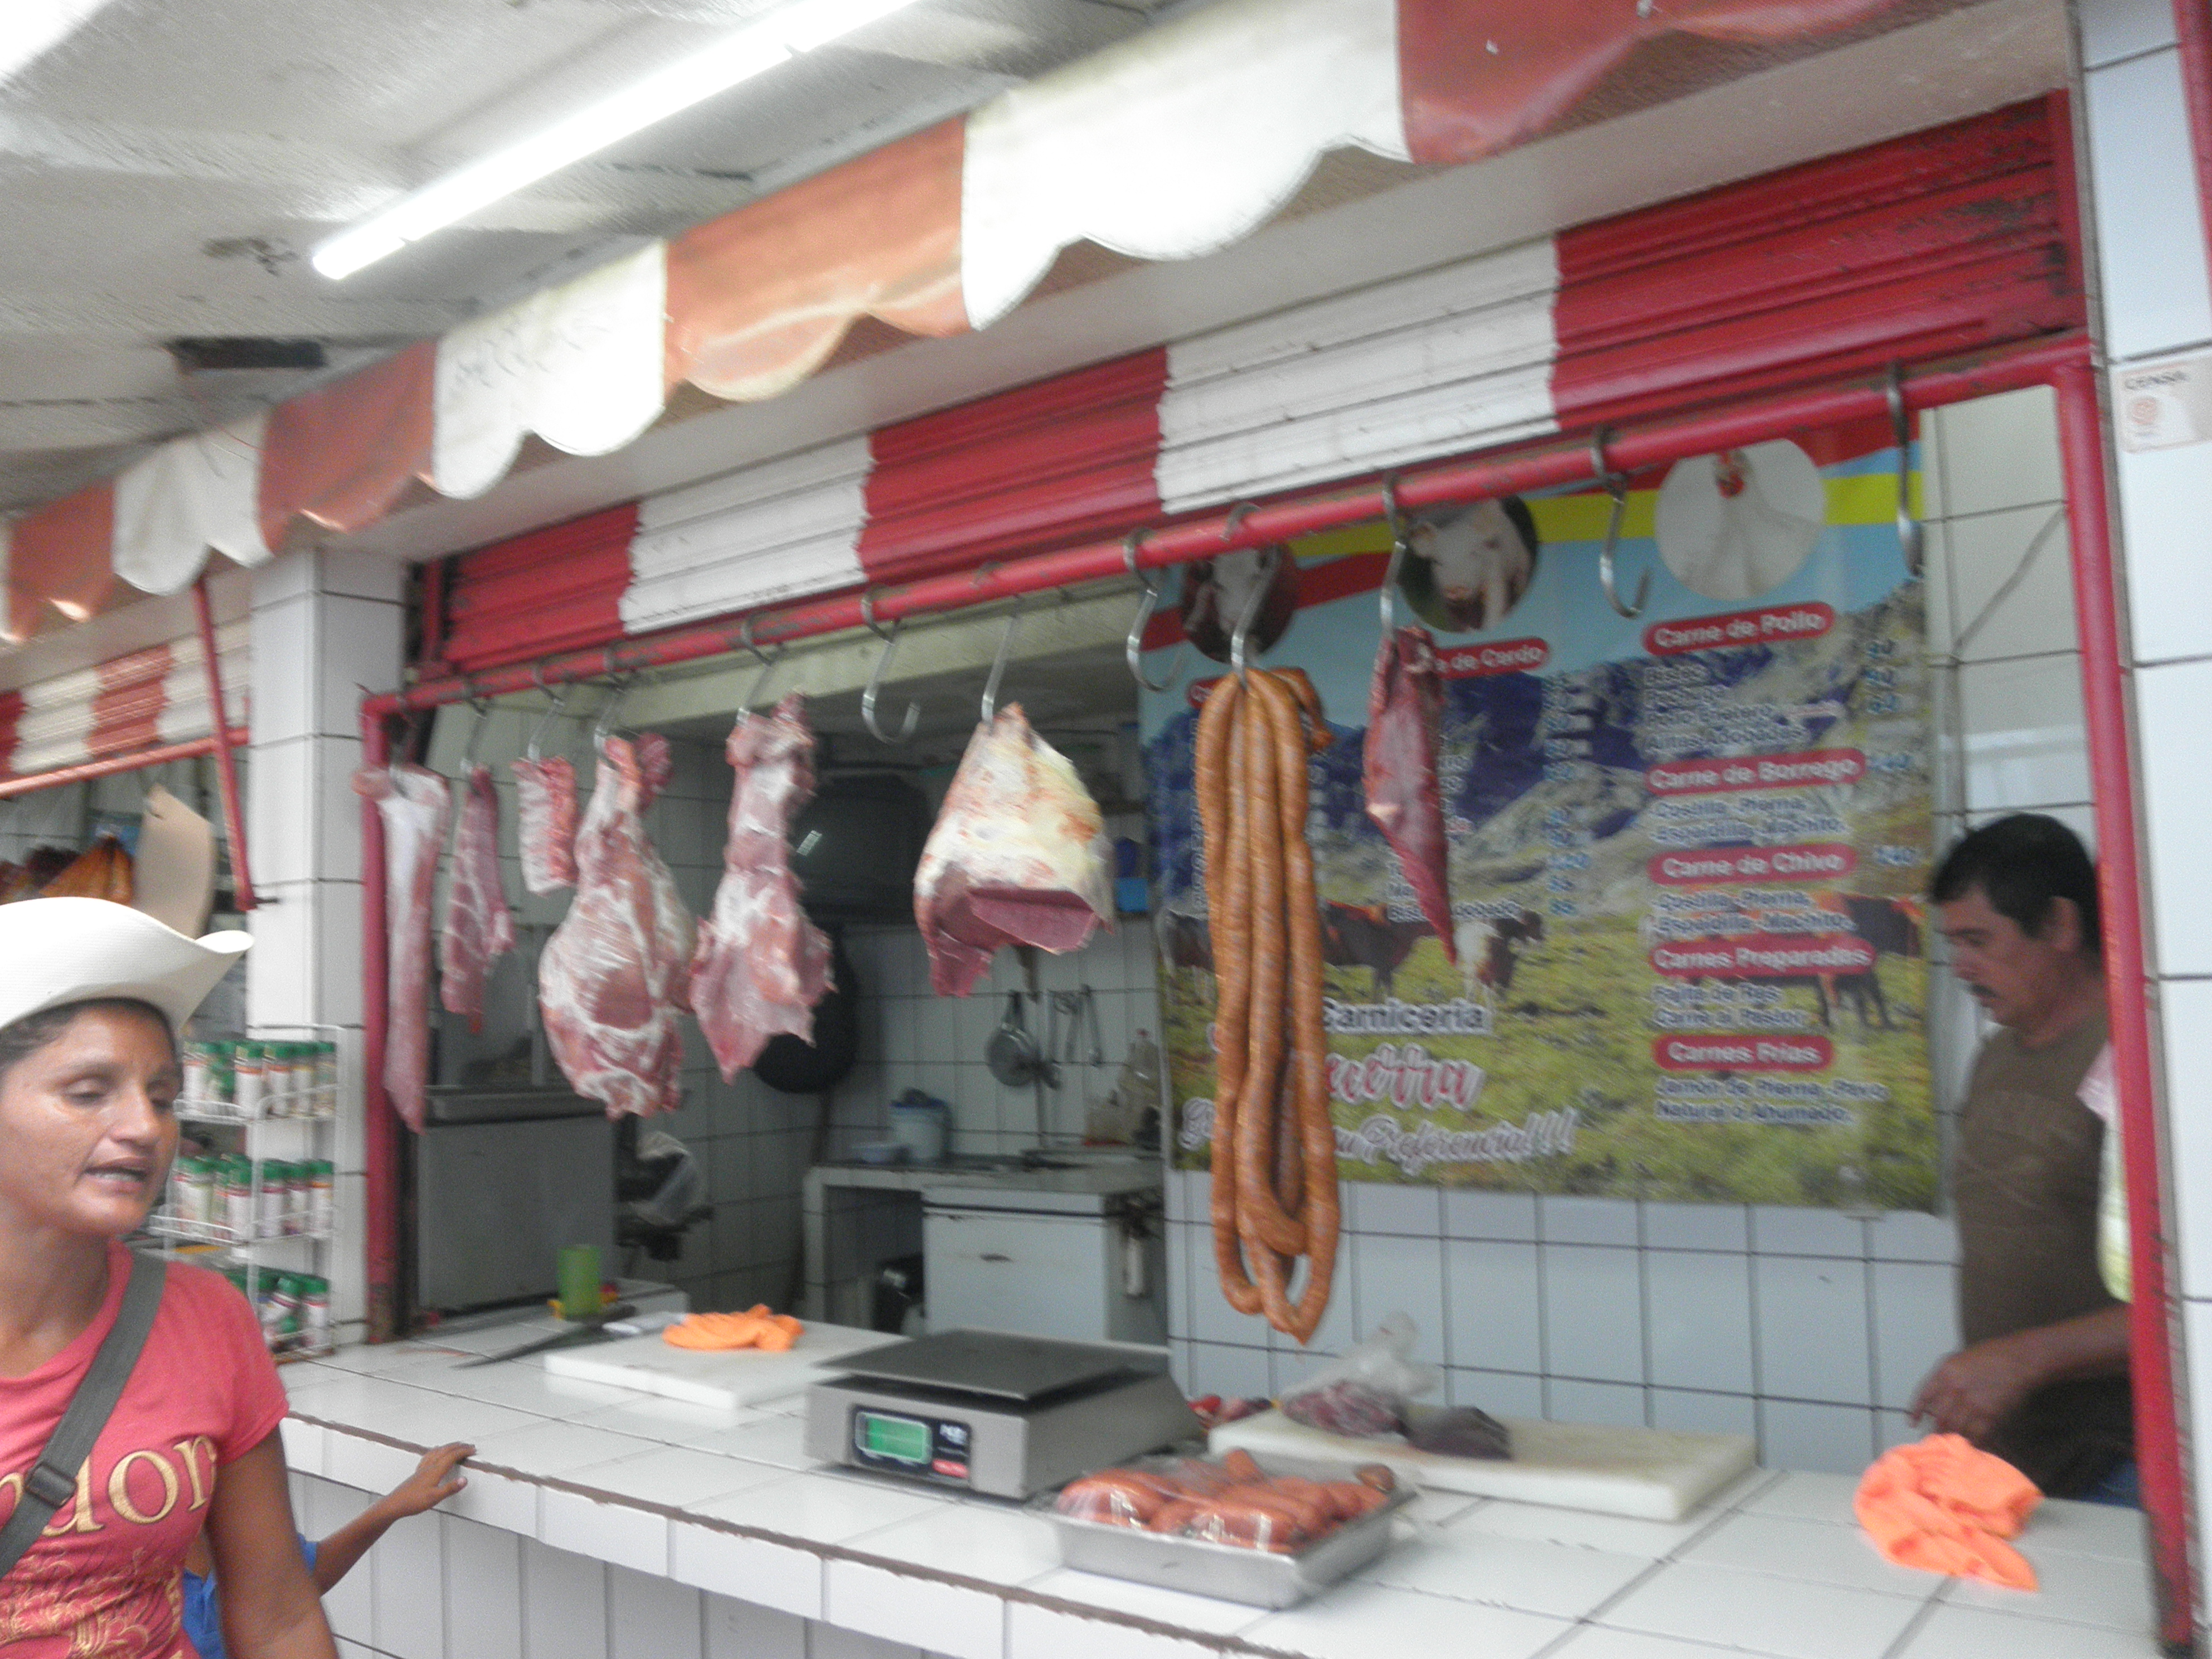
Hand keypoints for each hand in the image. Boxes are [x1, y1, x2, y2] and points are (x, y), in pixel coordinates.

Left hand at [379, 1443, 472, 1517]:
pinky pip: (429, 1456)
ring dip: (448, 1446)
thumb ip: (450, 1488)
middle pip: (445, 1450)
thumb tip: (464, 1480)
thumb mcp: (435, 1498)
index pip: (452, 1456)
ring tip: (455, 1445)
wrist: (395, 1504)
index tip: (472, 1450)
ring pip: (437, 1451)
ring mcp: (422, 1468)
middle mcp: (429, 1466)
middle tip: (468, 1446)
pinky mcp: (418, 1472)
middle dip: (458, 1446)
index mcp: (435, 1471)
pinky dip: (436, 1451)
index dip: (463, 1452)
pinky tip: (434, 1452)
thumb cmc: (413, 1501)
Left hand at [1909, 1336, 2044, 1443]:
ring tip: (1951, 1443)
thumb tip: (1937, 1397)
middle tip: (1935, 1437)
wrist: (2019, 1361)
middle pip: (1938, 1416)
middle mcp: (1955, 1389)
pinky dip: (1972, 1441)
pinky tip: (1971, 1444)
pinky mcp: (1989, 1415)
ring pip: (1955, 1428)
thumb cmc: (1991, 1355)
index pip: (1924, 1396)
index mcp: (1945, 1372)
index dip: (1916, 1411)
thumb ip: (1946, 1377)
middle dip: (1935, 1429)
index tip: (1912, 1422)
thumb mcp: (1959, 1359)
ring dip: (1952, 1437)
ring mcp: (1972, 1403)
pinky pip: (1976, 1434)